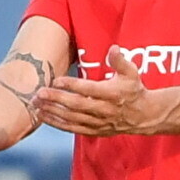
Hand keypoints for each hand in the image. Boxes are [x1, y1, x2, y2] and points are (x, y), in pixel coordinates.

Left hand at [37, 48, 175, 137]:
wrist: (143, 115)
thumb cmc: (134, 90)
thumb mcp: (132, 73)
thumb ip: (120, 61)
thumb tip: (113, 48)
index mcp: (113, 94)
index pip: (89, 90)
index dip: (73, 85)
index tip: (57, 80)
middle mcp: (104, 110)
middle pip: (77, 105)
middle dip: (56, 99)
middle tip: (39, 93)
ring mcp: (98, 122)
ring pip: (72, 118)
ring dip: (53, 112)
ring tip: (36, 104)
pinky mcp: (94, 131)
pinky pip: (73, 128)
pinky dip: (57, 123)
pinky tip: (44, 116)